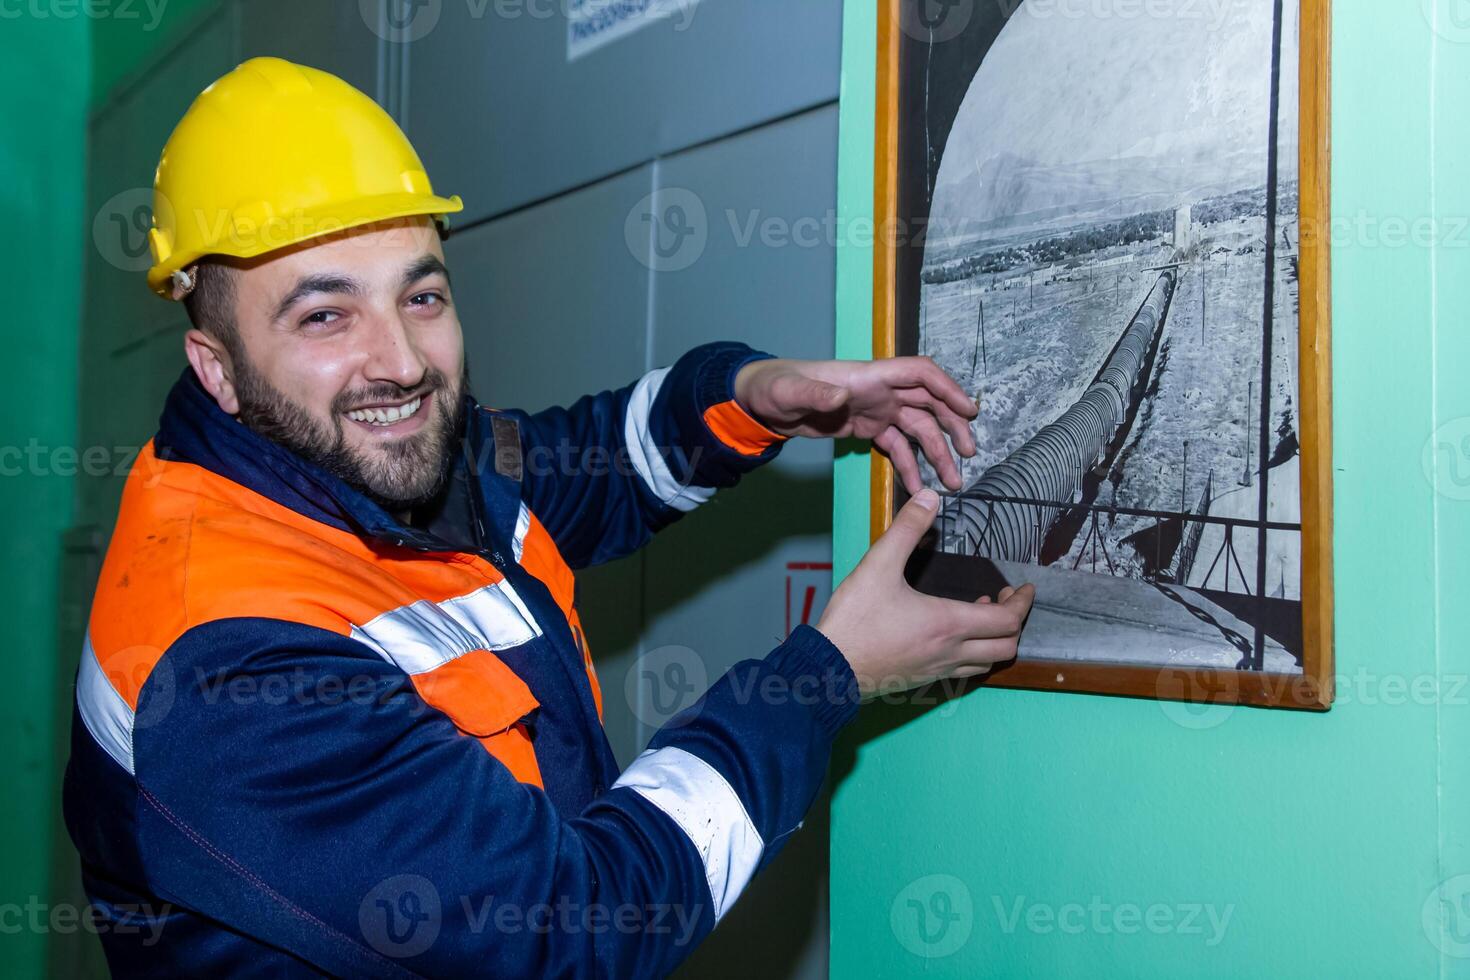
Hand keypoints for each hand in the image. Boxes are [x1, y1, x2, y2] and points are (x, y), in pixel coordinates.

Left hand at [734, 356, 978, 491]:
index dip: (947, 388)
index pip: (919, 373)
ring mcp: (875, 409)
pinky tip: (917, 487)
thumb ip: (814, 395)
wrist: (761, 401)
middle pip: (928, 402)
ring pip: (917, 428)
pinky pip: (896, 446)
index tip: (969, 411)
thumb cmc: (774, 387)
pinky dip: (909, 465)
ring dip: (936, 453)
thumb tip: (840, 398)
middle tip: (969, 454)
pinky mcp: (866, 427)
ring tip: (952, 482)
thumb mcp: (789, 392)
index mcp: (868, 376)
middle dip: (952, 426)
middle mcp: (879, 390)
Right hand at [816, 489, 1034, 696]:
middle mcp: (950, 652)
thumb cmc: (854, 621)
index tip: (1025, 587)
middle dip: (1016, 621)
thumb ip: (906, 529)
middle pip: (1007, 646)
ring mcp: (938, 670)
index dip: (1023, 603)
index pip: (1007, 620)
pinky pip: (964, 671)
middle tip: (1008, 599)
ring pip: (987, 663)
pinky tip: (954, 636)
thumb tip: (930, 499)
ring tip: (983, 613)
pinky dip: (974, 653)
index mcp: (948, 623)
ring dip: (996, 639)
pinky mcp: (923, 679)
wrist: (828, 668)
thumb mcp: (877, 566)